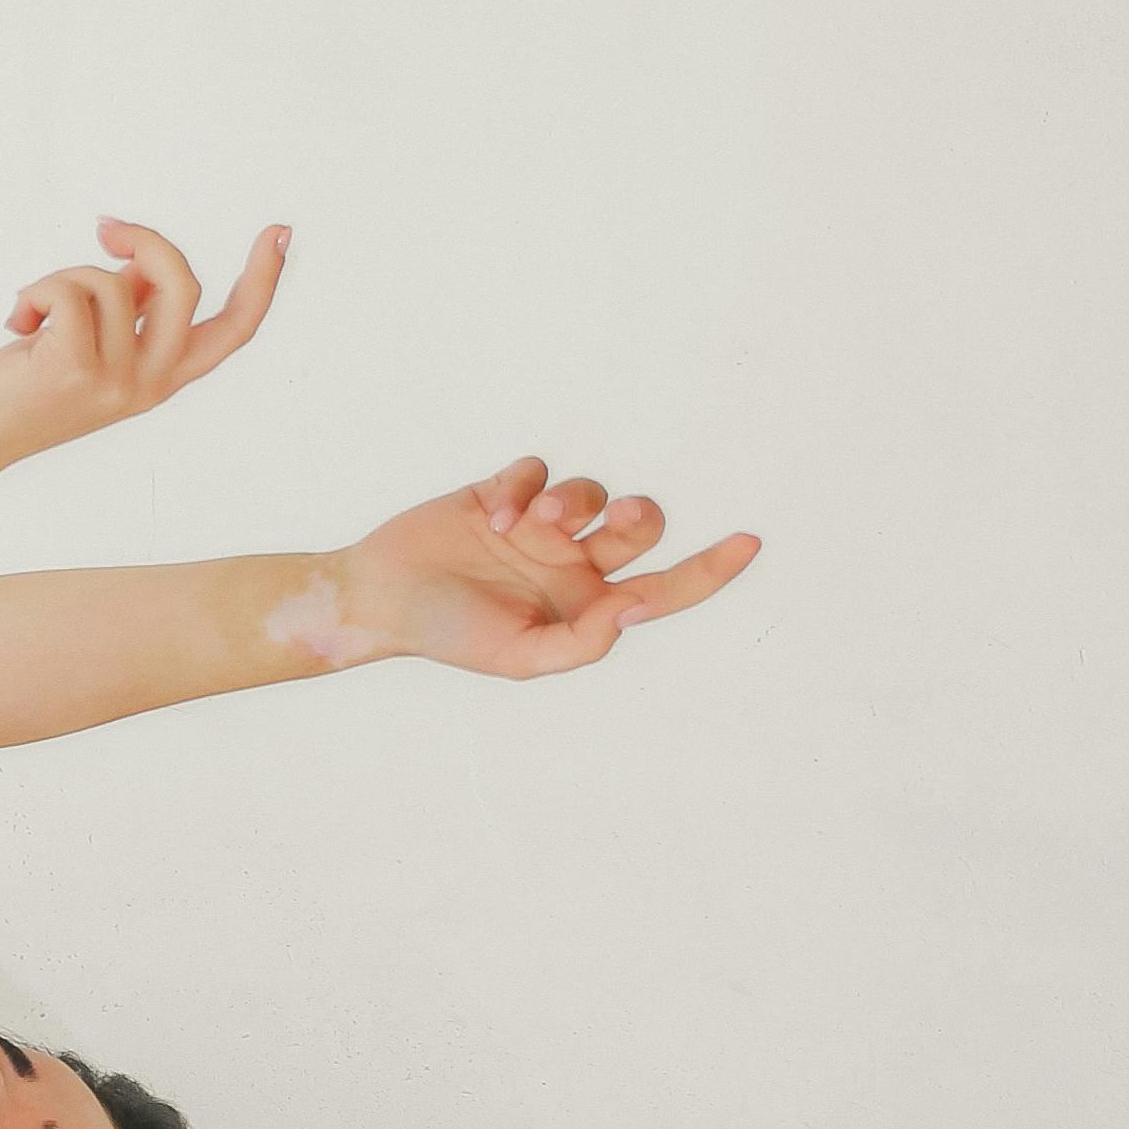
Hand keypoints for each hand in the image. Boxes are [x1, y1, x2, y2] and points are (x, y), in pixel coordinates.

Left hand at [0, 220, 287, 480]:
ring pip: (110, 281)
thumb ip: (125, 311)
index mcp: (160, 379)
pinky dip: (35, 293)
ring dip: (60, 279)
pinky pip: (70, 291)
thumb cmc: (15, 391)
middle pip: (184, 286)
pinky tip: (15, 323)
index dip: (263, 281)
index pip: (232, 330)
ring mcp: (116, 381)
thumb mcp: (86, 346)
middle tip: (106, 226)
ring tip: (29, 315)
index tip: (279, 232)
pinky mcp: (76, 370)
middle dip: (148, 240)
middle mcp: (148, 385)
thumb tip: (144, 263)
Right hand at [293, 460, 761, 677]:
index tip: (750, 544)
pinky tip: (491, 515)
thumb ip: (583, 641)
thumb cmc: (450, 635)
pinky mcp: (503, 491)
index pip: (664, 588)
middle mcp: (571, 561)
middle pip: (637, 526)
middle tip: (617, 521)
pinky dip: (521, 487)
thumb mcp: (520, 658)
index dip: (710, 570)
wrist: (378, 600)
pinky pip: (537, 471)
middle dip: (638, 516)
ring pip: (589, 493)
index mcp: (585, 605)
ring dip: (568, 503)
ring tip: (526, 525)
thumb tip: (636, 608)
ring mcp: (539, 525)